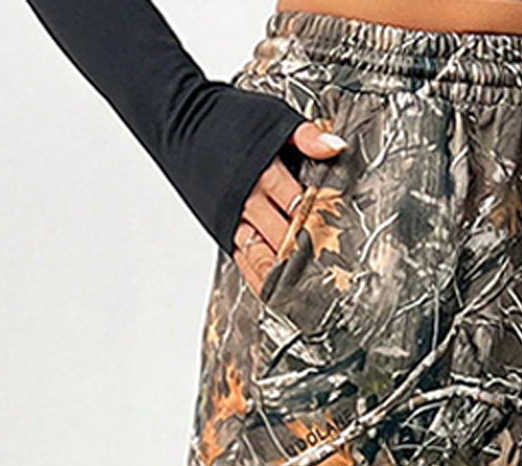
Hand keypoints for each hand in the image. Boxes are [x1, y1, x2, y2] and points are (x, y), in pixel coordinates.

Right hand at [232, 121, 347, 294]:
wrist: (180, 121)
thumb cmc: (227, 118)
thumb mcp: (272, 117)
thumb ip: (306, 135)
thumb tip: (336, 146)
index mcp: (261, 170)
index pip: (298, 204)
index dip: (320, 220)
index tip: (341, 235)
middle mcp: (246, 199)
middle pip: (283, 236)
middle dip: (307, 252)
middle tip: (332, 272)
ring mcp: (232, 218)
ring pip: (262, 255)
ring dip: (284, 274)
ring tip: (307, 293)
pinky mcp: (222, 230)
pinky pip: (244, 261)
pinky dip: (261, 279)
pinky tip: (276, 292)